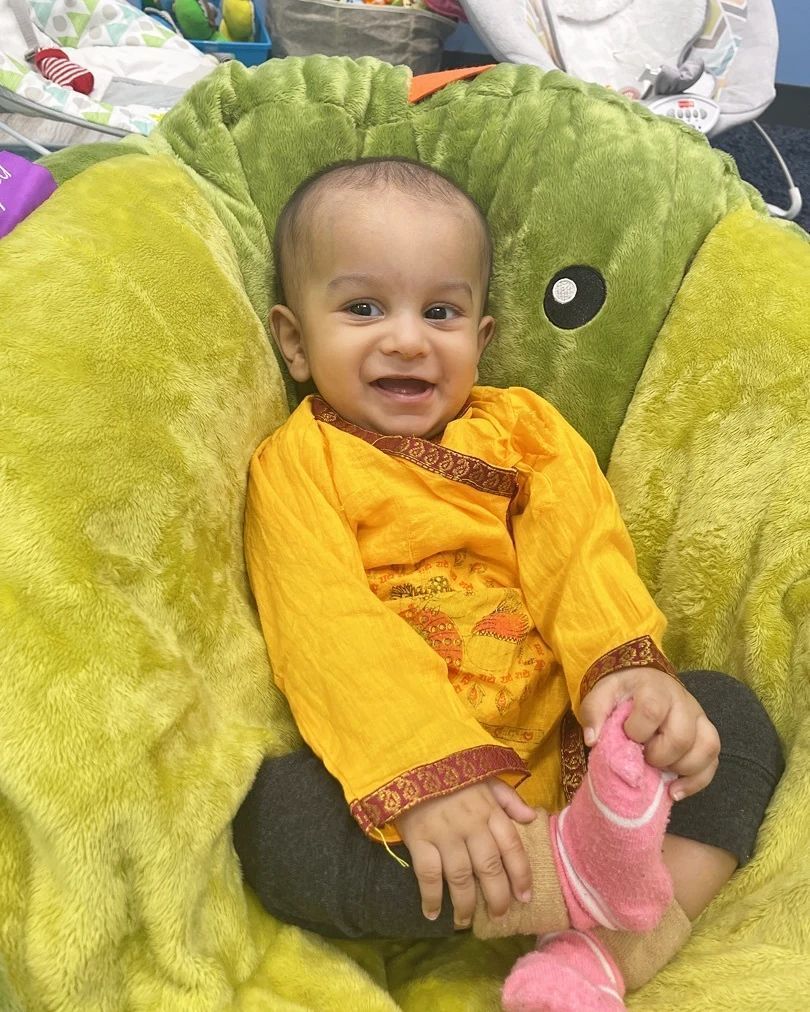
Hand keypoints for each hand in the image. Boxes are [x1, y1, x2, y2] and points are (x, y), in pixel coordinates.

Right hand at [394, 777, 535, 926]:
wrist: (411, 758)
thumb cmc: (451, 770)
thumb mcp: (485, 776)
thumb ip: (509, 798)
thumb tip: (531, 818)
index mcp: (489, 810)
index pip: (512, 847)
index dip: (521, 875)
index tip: (525, 897)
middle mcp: (471, 824)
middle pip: (489, 868)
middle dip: (497, 897)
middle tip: (500, 915)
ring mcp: (444, 833)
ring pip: (461, 877)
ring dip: (465, 904)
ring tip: (466, 921)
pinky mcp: (419, 838)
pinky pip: (428, 875)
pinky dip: (431, 898)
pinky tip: (432, 914)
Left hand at [579, 666, 719, 800]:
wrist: (642, 683)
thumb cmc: (622, 694)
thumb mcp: (602, 695)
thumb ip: (594, 713)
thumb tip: (593, 740)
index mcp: (655, 688)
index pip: (653, 711)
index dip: (638, 730)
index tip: (627, 736)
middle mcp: (683, 701)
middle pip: (681, 736)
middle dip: (659, 756)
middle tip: (643, 756)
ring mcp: (699, 718)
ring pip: (706, 748)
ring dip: (681, 768)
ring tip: (660, 770)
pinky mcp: (706, 735)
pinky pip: (713, 762)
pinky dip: (696, 782)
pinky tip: (674, 791)